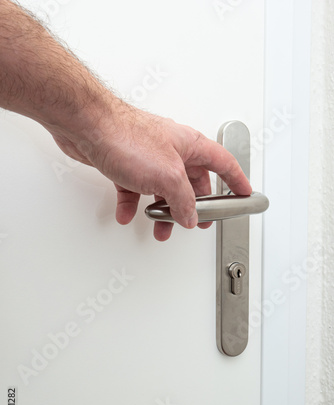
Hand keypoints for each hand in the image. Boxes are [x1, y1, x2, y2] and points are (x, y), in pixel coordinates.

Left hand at [51, 99, 251, 240]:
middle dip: (194, 205)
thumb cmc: (126, 136)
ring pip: (162, 190)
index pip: (224, 164)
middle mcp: (172, 151)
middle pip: (192, 182)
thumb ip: (183, 200)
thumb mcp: (168, 176)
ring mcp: (148, 158)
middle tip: (198, 220)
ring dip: (162, 211)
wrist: (86, 126)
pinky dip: (132, 205)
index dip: (237, 180)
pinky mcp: (126, 164)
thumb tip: (190, 216)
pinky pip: (134, 190)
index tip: (244, 193)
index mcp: (190, 146)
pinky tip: (128, 214)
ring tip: (161, 227)